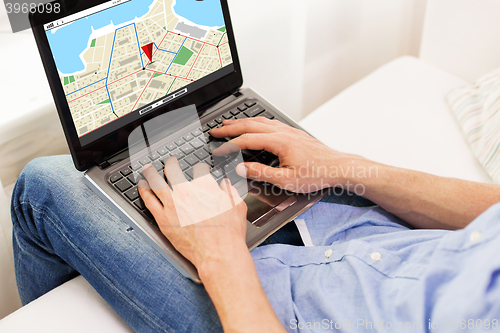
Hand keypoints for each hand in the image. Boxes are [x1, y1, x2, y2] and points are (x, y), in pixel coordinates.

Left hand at [138, 158, 247, 268]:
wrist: (219, 253)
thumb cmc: (229, 233)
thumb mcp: (238, 207)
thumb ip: (230, 192)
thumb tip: (225, 185)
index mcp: (205, 186)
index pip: (199, 169)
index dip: (199, 168)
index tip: (199, 170)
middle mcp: (186, 192)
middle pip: (173, 169)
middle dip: (171, 163)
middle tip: (170, 162)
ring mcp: (173, 205)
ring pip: (156, 182)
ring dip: (151, 172)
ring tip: (148, 169)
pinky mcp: (163, 219)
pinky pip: (149, 201)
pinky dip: (144, 190)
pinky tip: (142, 186)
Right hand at [211, 117, 365, 192]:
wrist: (338, 167)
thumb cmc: (316, 174)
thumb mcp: (286, 180)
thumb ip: (261, 173)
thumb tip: (241, 168)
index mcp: (278, 142)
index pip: (246, 141)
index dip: (229, 145)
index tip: (218, 150)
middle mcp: (282, 132)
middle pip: (249, 125)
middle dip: (229, 128)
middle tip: (215, 130)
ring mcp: (289, 131)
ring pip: (259, 121)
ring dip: (241, 122)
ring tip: (229, 123)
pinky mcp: (294, 133)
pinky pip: (269, 122)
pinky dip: (255, 122)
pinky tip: (254, 125)